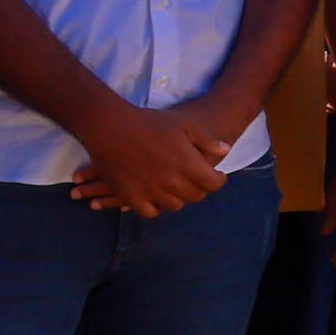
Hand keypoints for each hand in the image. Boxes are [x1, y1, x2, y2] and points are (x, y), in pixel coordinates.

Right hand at [69, 96, 232, 219]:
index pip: (213, 184)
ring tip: (177, 187)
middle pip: (195, 196)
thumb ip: (207, 140)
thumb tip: (225, 150)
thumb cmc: (150, 122)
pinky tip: (157, 196)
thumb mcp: (185, 124)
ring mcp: (150, 191)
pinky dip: (156, 207)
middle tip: (196, 180)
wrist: (110, 128)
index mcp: (188, 164)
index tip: (216, 175)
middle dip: (200, 188)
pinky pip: (150, 212)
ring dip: (179, 197)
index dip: (218, 180)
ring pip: (174, 205)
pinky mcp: (130, 197)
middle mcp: (171, 182)